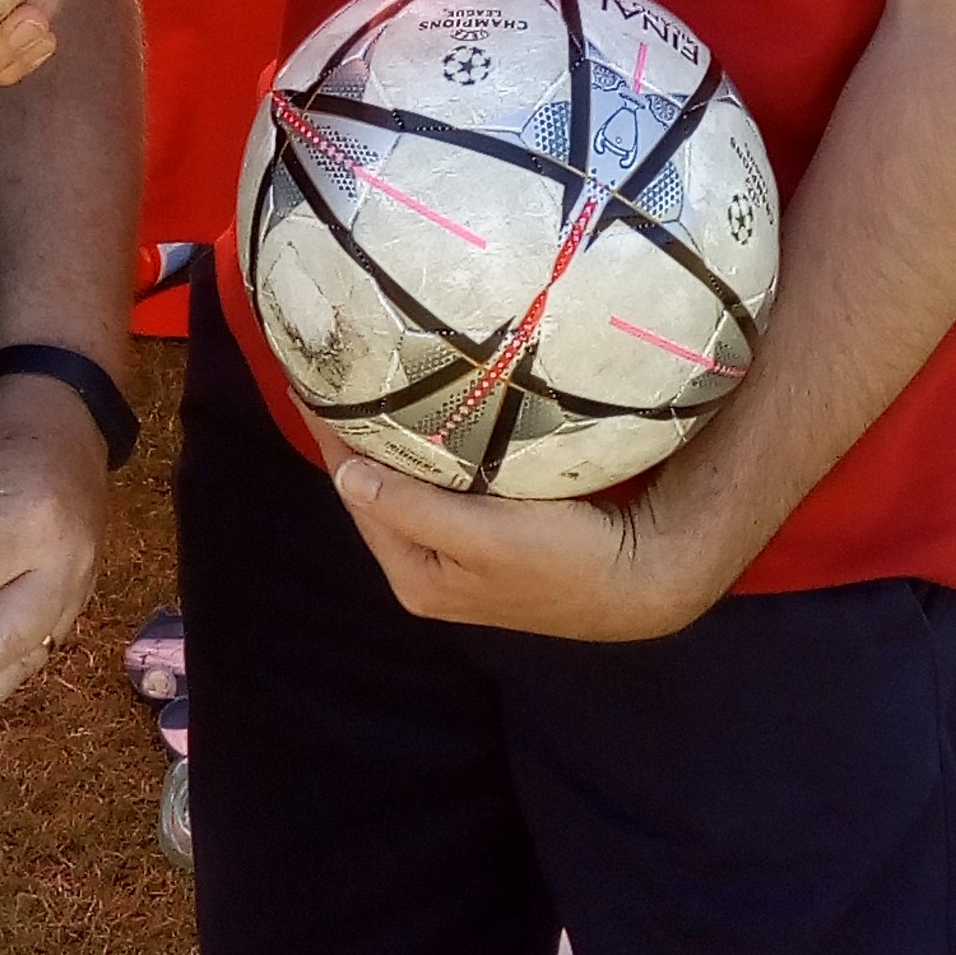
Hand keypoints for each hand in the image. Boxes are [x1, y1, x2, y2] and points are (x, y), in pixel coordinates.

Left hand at [310, 417, 749, 643]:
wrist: (646, 578)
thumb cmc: (566, 560)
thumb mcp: (483, 535)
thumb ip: (411, 508)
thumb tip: (345, 475)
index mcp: (415, 576)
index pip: (355, 495)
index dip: (333, 440)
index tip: (309, 384)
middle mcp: (428, 570)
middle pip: (375, 492)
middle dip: (354, 440)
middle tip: (334, 375)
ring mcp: (459, 555)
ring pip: (406, 488)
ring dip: (388, 444)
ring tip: (366, 387)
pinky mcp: (490, 537)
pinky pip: (439, 487)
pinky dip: (424, 453)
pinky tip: (423, 420)